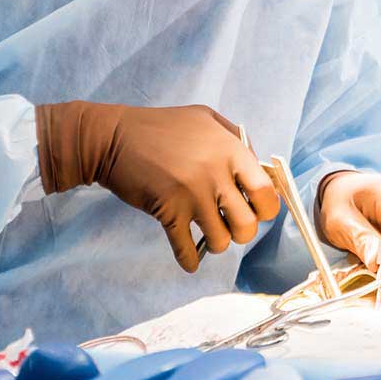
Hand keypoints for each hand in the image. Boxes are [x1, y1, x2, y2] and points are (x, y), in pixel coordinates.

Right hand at [37, 100, 280, 272]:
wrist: (114, 137)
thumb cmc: (162, 126)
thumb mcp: (206, 118)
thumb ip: (236, 139)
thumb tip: (260, 169)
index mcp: (230, 150)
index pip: (266, 193)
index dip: (266, 208)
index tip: (255, 209)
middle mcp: (215, 174)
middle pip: (247, 224)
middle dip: (242, 232)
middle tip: (230, 225)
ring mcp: (191, 195)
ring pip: (220, 241)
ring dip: (215, 244)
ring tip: (208, 236)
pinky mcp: (168, 212)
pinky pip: (186, 249)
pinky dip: (189, 260)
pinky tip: (190, 261)